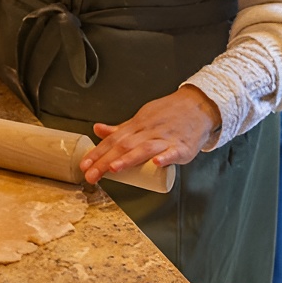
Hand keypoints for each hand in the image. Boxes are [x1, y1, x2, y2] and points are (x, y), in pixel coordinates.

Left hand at [78, 85, 221, 183]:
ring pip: (145, 148)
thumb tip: (97, 130)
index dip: (97, 153)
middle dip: (105, 161)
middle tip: (91, 175)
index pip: (113, 140)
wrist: (197, 106)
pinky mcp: (182, 146)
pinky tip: (156, 163)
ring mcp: (165, 138)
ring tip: (114, 168)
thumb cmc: (168, 115)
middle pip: (124, 146)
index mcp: (137, 126)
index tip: (84, 166)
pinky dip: (165, 157)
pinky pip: (173, 151)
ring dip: (129, 158)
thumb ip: (120, 128)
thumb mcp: (141, 119)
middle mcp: (148, 131)